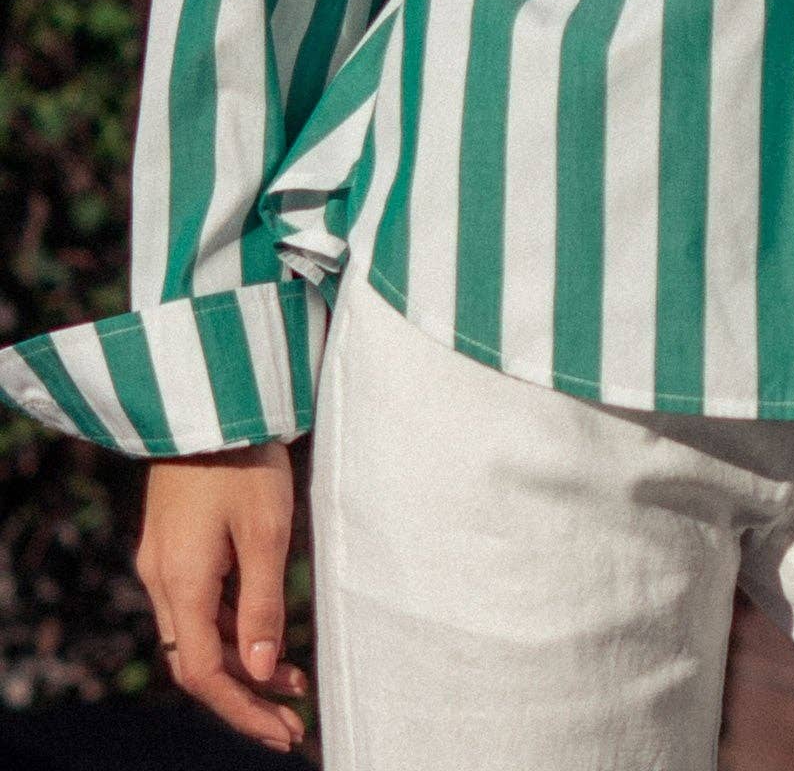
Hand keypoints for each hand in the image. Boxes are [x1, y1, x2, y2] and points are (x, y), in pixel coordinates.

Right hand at [135, 439, 310, 751]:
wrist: (210, 399)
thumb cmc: (244, 459)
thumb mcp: (266, 532)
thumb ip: (262, 604)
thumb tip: (260, 669)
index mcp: (181, 582)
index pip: (205, 674)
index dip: (244, 710)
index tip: (286, 732)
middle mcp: (161, 579)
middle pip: (197, 662)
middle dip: (245, 696)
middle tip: (292, 720)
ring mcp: (164, 560)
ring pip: (198, 634)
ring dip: (241, 662)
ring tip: (294, 680)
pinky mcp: (174, 542)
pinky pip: (198, 603)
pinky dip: (231, 626)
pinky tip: (265, 633)